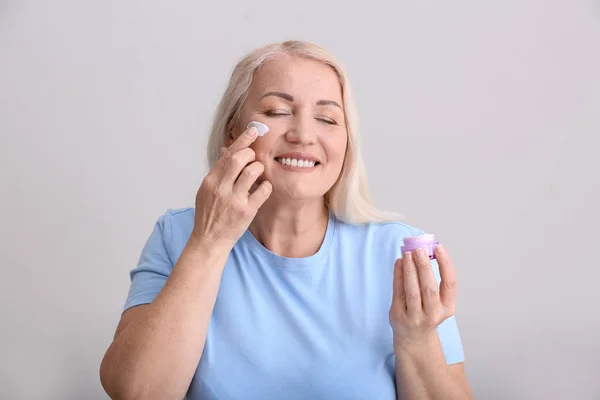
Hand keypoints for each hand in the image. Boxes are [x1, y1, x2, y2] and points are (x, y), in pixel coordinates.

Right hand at [190, 126, 271, 249]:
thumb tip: (227, 150)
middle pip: (238, 159)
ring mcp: (234, 200)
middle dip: (250, 154)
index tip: (253, 131)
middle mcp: (221, 188)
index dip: (241, 140)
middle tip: (254, 158)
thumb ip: (218, 171)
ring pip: (252, 172)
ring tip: (258, 174)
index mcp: (211, 181)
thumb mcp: (207, 191)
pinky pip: (263, 190)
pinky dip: (266, 186)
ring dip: (259, 168)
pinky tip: (263, 188)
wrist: (209, 240)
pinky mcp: (247, 211)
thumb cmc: (209, 214)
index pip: (227, 155)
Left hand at [389, 245, 456, 349]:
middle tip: (419, 249)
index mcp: (447, 307)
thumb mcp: (437, 301)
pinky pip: (398, 292)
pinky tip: (398, 263)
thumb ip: (432, 280)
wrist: (414, 338)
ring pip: (412, 291)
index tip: (439, 248)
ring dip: (409, 270)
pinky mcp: (399, 316)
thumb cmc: (426, 312)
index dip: (446, 265)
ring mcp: (415, 317)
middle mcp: (433, 314)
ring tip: (407, 254)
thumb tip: (423, 251)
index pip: (450, 284)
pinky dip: (398, 276)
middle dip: (424, 267)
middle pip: (429, 288)